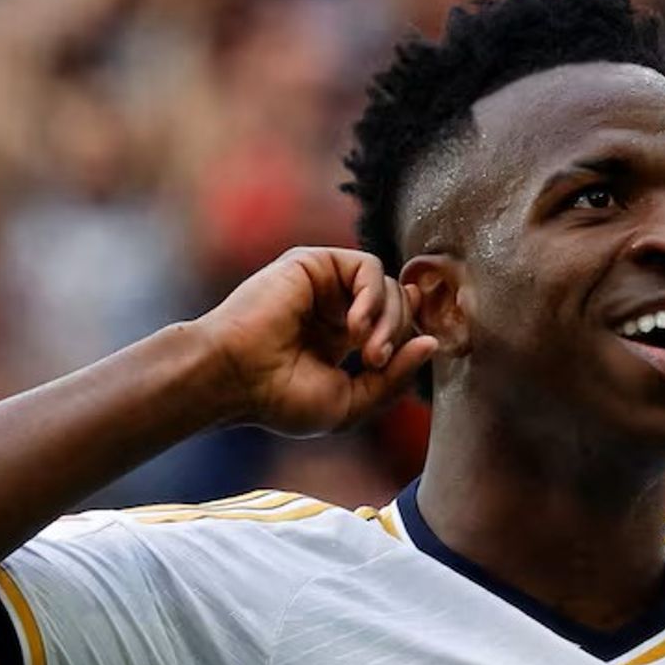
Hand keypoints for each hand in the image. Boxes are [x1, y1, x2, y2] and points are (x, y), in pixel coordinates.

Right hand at [194, 246, 437, 436]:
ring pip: (388, 284)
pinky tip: (355, 327)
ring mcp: (324, 283)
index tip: (407, 356)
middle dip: (399, 334)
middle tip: (376, 363)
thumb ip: (393, 378)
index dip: (412, 333)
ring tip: (367, 352)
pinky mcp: (313, 263)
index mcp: (340, 337)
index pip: (396, 321)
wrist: (233, 379)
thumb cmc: (280, 398)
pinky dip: (373, 296)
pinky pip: (368, 266)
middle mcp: (334, 306)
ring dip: (389, 320)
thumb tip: (431, 343)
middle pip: (398, 304)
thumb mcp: (351, 402)